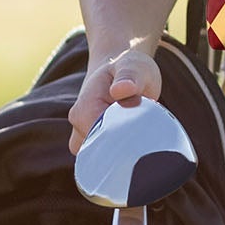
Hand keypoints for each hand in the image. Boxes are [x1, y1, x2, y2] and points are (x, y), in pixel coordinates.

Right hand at [68, 40, 164, 154]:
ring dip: (124, 150)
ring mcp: (84, 137)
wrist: (119, 69)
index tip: (143, 132)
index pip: (100, 140)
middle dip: (125, 148)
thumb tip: (121, 89)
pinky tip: (137, 139)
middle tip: (145, 131)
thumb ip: (129, 77)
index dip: (124, 140)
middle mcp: (79, 127)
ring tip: (141, 131)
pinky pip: (108, 158)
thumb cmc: (128, 67)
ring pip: (104, 159)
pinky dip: (123, 152)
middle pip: (102, 154)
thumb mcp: (133, 66)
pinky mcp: (95, 143)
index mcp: (84, 110)